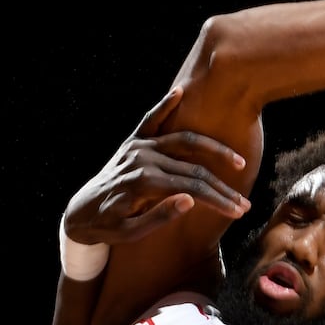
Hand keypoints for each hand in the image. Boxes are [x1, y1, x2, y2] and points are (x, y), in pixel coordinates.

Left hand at [62, 87, 249, 245]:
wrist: (79, 212)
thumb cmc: (107, 227)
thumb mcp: (131, 232)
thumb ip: (160, 216)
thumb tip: (191, 200)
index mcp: (144, 182)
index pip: (193, 189)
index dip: (219, 200)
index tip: (238, 211)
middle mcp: (142, 158)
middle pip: (195, 169)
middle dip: (223, 187)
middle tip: (245, 203)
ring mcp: (138, 146)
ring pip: (184, 142)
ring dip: (213, 150)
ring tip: (238, 161)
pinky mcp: (133, 141)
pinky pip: (151, 119)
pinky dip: (165, 104)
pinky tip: (180, 92)